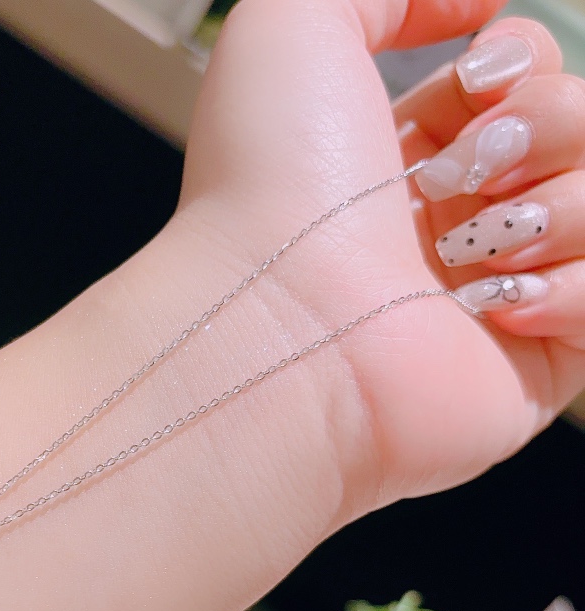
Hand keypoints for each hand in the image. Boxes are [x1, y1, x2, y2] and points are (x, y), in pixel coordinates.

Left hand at [176, 0, 584, 511]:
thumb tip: (479, 4)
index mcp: (403, 156)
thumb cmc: (266, 187)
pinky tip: (493, 308)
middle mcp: (449, 224)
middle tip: (465, 170)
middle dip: (545, 123)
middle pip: (577, 131)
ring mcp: (492, 295)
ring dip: (556, 205)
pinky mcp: (530, 365)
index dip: (521, 61)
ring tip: (467, 251)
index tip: (478, 78)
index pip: (519, 82)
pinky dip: (569, 288)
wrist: (275, 328)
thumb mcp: (293, 25)